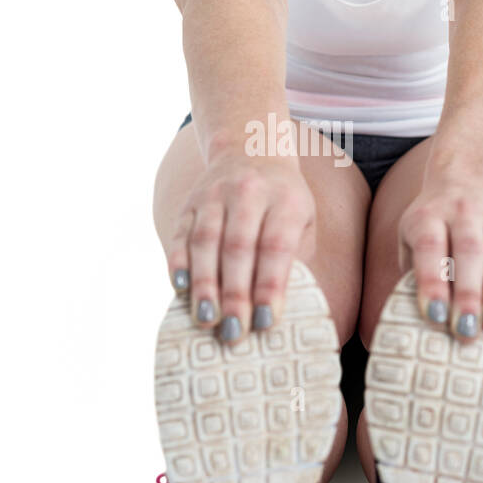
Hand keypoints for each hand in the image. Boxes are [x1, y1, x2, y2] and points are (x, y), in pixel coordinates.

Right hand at [166, 149, 316, 343]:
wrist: (251, 150)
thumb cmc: (284, 203)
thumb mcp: (302, 222)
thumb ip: (295, 260)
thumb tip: (278, 309)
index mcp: (285, 200)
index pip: (276, 246)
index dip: (270, 286)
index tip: (266, 322)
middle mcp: (249, 193)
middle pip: (238, 247)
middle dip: (235, 294)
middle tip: (234, 332)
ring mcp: (214, 194)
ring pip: (205, 242)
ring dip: (204, 285)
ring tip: (207, 320)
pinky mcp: (190, 202)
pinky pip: (182, 235)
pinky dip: (179, 263)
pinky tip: (180, 289)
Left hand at [397, 170, 482, 340]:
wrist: (468, 178)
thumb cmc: (433, 226)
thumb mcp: (411, 238)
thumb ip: (414, 272)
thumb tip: (418, 320)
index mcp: (429, 215)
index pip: (430, 246)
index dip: (432, 281)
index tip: (434, 316)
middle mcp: (463, 211)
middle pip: (469, 249)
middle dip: (468, 293)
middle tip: (466, 329)